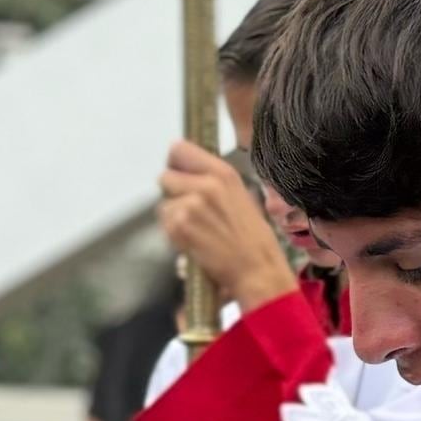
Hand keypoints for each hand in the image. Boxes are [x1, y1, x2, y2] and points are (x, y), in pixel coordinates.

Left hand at [156, 140, 293, 315]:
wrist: (257, 270)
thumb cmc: (253, 239)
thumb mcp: (241, 197)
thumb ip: (214, 182)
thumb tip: (186, 172)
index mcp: (223, 173)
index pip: (179, 150)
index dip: (176, 164)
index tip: (180, 174)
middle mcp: (206, 184)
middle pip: (165, 177)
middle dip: (173, 194)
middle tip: (191, 212)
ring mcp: (191, 204)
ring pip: (163, 204)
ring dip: (174, 217)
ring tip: (198, 231)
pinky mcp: (180, 226)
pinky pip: (165, 223)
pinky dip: (174, 235)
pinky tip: (194, 242)